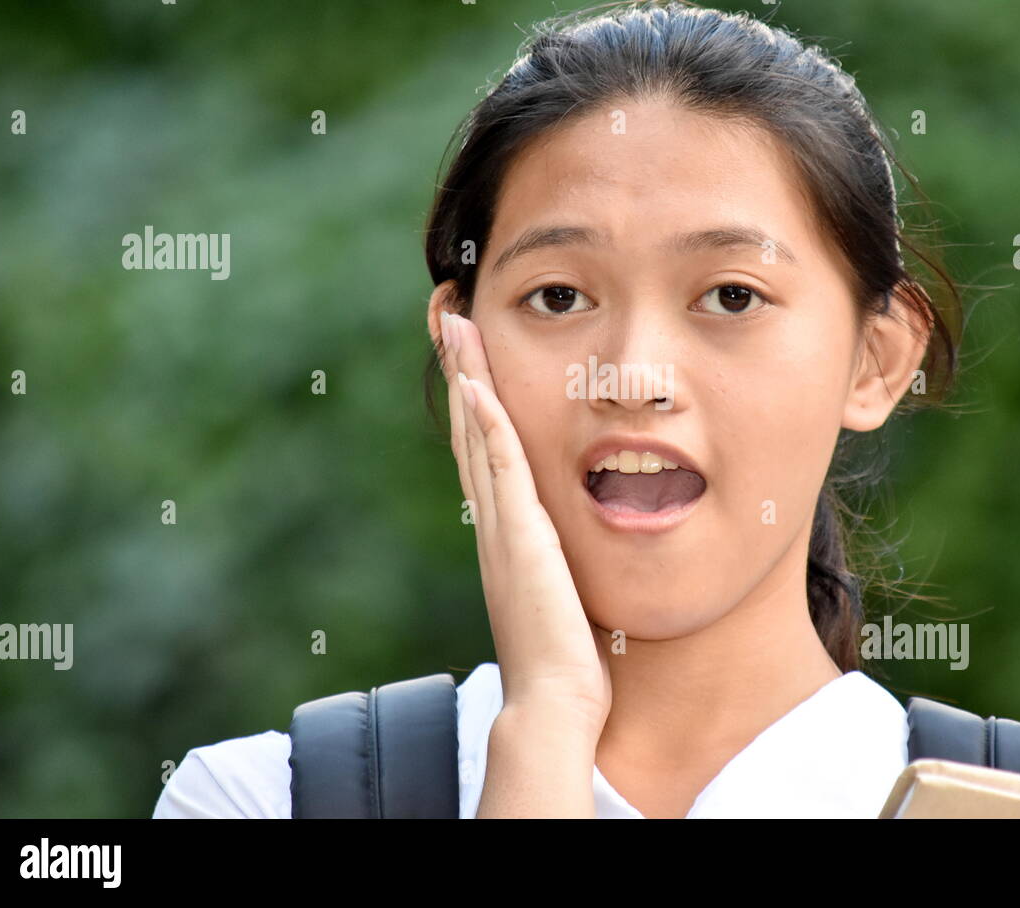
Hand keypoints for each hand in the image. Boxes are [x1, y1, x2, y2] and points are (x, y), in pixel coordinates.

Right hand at [438, 310, 611, 734]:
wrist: (555, 704)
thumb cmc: (566, 661)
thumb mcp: (562, 594)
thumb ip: (560, 563)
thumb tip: (571, 550)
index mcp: (507, 533)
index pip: (485, 451)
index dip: (476, 401)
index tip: (470, 355)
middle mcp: (495, 523)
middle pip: (471, 429)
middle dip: (460, 369)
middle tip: (447, 316)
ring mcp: (503, 528)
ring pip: (478, 435)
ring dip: (466, 376)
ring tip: (455, 323)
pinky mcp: (521, 538)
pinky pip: (502, 468)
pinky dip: (488, 422)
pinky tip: (478, 383)